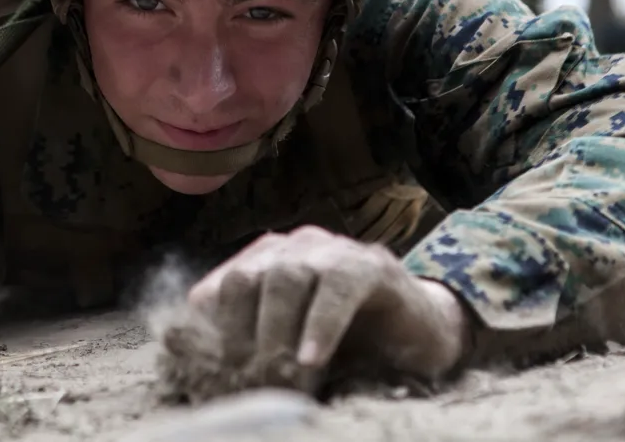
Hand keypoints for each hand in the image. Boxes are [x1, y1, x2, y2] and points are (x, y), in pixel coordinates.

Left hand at [185, 225, 469, 386]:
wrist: (420, 333)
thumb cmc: (348, 343)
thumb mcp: (291, 348)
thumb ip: (254, 349)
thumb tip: (204, 375)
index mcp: (264, 263)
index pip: (219, 287)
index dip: (209, 331)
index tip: (206, 372)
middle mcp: (293, 248)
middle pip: (247, 279)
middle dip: (240, 332)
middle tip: (244, 377)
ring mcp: (331, 250)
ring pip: (286, 277)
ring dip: (276, 331)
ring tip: (279, 373)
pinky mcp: (370, 265)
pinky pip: (337, 288)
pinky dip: (320, 325)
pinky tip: (311, 359)